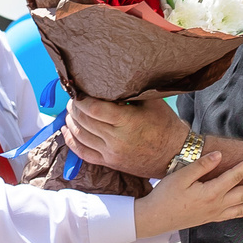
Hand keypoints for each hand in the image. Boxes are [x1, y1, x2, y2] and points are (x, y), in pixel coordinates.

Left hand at [65, 96, 188, 177]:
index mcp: (127, 122)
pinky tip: (67, 131)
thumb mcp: (152, 102)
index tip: (78, 91)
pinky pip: (84, 153)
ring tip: (70, 111)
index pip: (93, 109)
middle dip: (74, 107)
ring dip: (71, 121)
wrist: (175, 156)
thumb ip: (131, 91)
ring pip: (81, 136)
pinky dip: (71, 141)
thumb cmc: (166, 126)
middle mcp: (116, 139)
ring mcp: (111, 153)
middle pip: (84, 121)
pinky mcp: (110, 163)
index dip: (81, 99)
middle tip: (73, 98)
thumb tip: (111, 79)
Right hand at [133, 150, 242, 242]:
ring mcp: (214, 213)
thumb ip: (201, 166)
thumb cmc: (165, 195)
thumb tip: (219, 156)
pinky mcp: (210, 218)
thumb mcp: (180, 176)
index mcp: (210, 192)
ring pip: (242, 208)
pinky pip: (232, 215)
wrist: (154, 218)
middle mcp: (216, 204)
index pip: (234, 176)